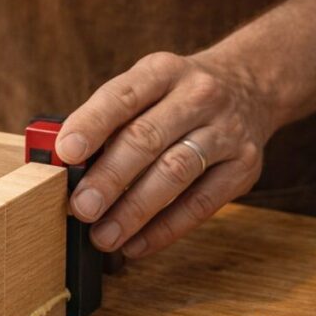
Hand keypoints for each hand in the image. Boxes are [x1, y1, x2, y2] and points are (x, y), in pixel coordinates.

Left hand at [55, 50, 274, 258]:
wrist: (251, 85)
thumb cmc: (178, 95)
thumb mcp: (147, 85)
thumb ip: (109, 119)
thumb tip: (65, 164)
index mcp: (163, 71)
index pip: (122, 96)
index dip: (91, 125)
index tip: (64, 153)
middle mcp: (198, 96)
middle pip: (148, 138)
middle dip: (109, 177)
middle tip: (80, 208)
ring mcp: (226, 131)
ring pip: (176, 173)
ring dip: (135, 210)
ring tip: (103, 236)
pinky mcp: (244, 167)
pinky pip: (202, 204)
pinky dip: (166, 229)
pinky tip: (136, 244)